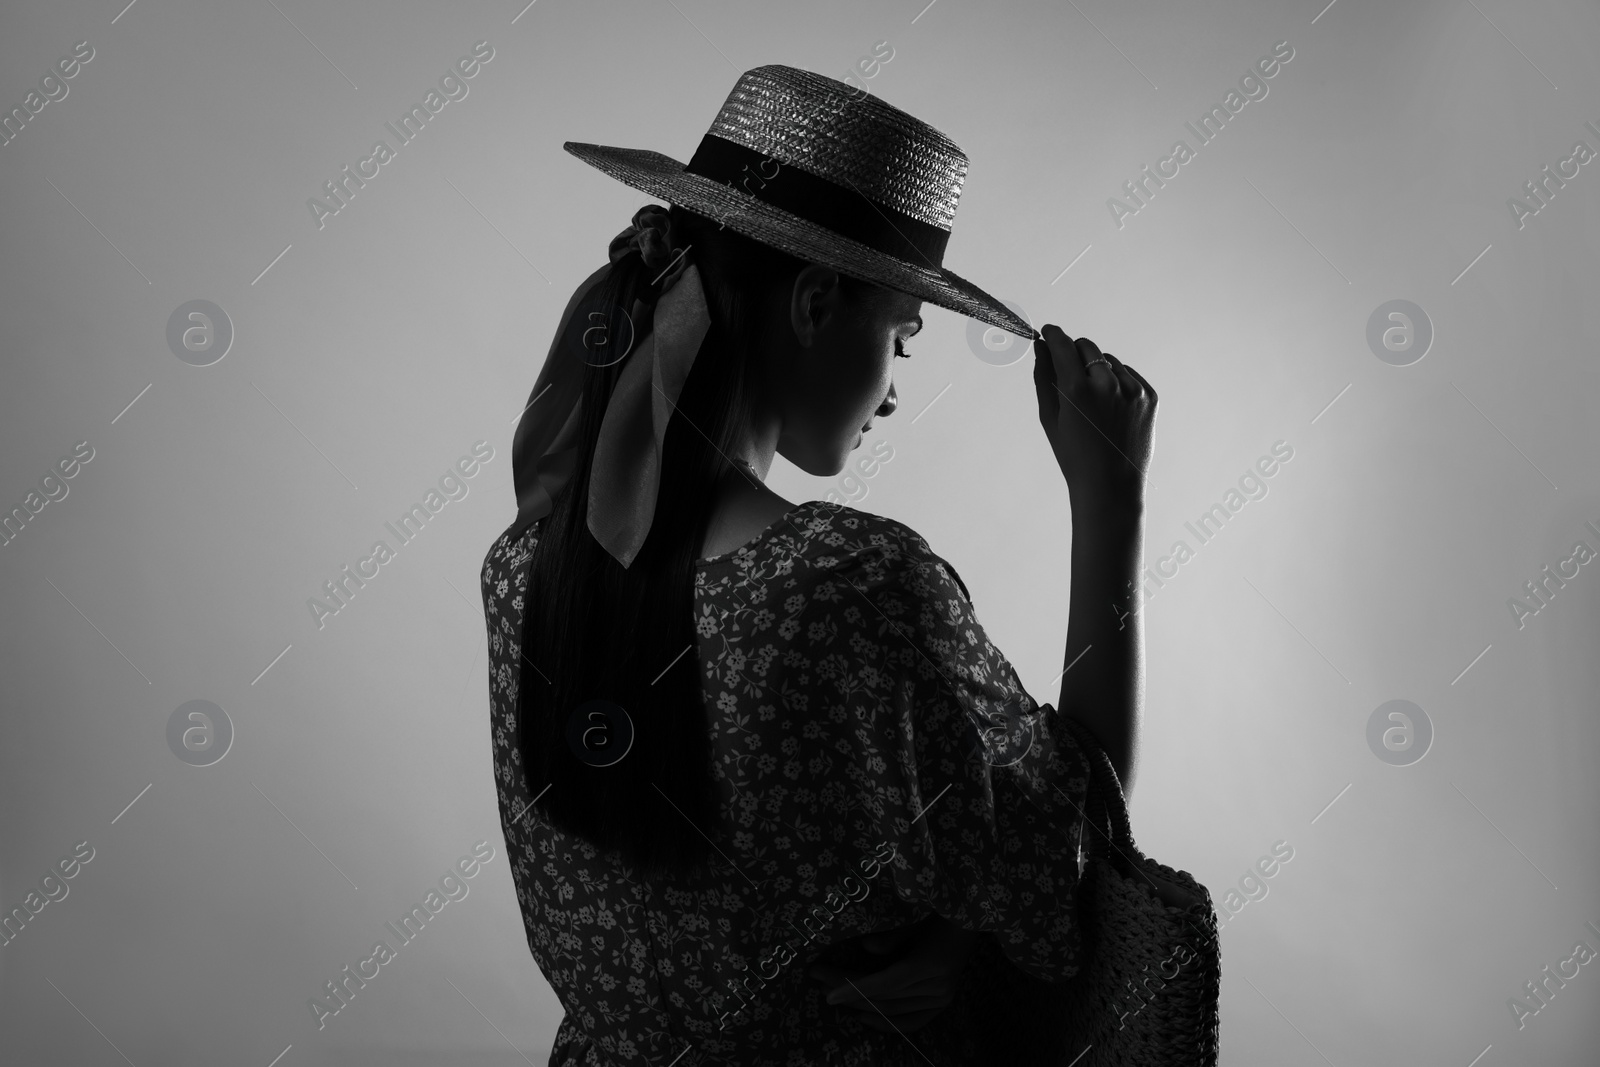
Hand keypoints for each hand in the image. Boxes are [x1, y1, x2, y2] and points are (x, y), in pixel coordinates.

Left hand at [807, 913, 981, 1033]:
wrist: (969, 922)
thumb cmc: (938, 916)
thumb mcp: (912, 921)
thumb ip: (889, 938)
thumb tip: (865, 948)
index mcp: (927, 965)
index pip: (883, 984)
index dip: (854, 989)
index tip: (827, 993)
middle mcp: (936, 987)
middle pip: (883, 997)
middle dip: (849, 991)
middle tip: (820, 981)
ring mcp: (941, 998)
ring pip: (893, 1010)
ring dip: (861, 1004)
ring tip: (835, 995)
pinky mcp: (942, 1002)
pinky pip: (911, 1021)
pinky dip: (887, 1023)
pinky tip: (864, 1018)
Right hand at [1032, 325, 1156, 506]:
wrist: (1111, 486)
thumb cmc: (1074, 456)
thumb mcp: (1050, 418)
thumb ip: (1044, 377)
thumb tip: (1040, 347)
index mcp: (1077, 390)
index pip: (1063, 344)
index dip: (1053, 335)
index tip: (1047, 331)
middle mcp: (1107, 384)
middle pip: (1086, 347)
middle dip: (1074, 353)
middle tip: (1068, 372)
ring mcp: (1133, 389)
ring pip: (1108, 360)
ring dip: (1097, 370)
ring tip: (1093, 404)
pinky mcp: (1150, 395)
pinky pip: (1128, 374)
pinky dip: (1117, 382)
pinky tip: (1110, 409)